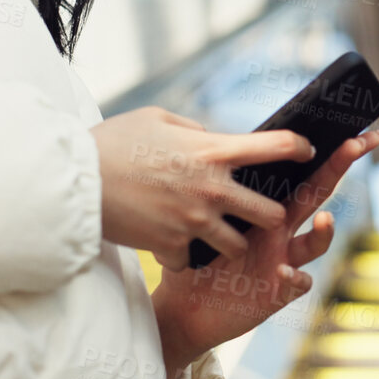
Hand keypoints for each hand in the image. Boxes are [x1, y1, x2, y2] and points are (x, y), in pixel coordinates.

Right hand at [88, 106, 314, 269]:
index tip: (306, 151)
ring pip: (238, 245)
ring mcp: (193, 222)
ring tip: (215, 233)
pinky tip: (171, 245)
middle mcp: (212, 189)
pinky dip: (184, 255)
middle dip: (269, 214)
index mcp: (213, 151)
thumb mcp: (157, 118)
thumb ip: (194, 130)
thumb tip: (210, 137)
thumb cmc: (112, 142)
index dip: (299, 147)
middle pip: (270, 212)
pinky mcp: (171, 248)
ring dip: (231, 240)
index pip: (276, 146)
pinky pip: (191, 260)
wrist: (72, 182)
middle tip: (258, 211)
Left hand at [149, 128, 378, 378]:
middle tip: (359, 142)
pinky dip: (295, 278)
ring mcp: (284, 261)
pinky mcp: (276, 293)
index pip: (301, 172)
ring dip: (324, 232)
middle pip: (317, 194)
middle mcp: (282, 231)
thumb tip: (204, 135)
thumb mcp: (206, 215)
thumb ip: (215, 184)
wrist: (184, 308)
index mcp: (267, 207)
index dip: (326, 150)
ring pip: (314, 244)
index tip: (352, 127)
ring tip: (325, 220)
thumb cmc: (195, 259)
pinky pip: (295, 284)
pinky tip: (286, 272)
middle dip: (340, 166)